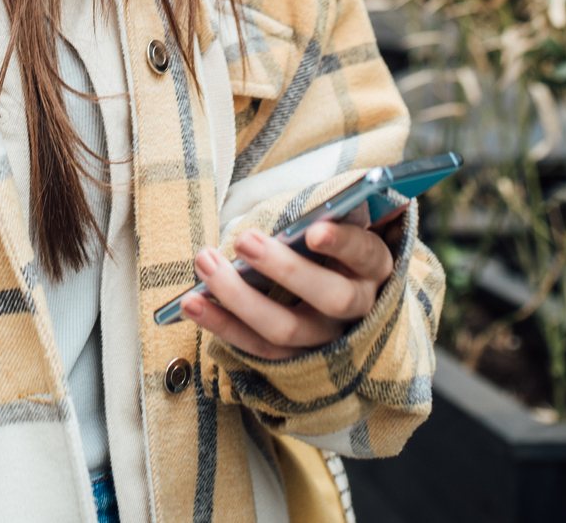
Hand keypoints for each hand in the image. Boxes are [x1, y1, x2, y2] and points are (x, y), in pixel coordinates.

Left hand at [181, 218, 395, 360]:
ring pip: (286, 330)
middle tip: (245, 240)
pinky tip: (192, 303)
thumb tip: (303, 205)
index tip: (313, 230)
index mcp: (374, 266)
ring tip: (205, 263)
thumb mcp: (338, 224)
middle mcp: (357, 308)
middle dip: (284, 269)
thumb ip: (325, 213)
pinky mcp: (296, 359)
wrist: (345, 294)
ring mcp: (327, 339)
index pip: (364, 253)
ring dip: (239, 298)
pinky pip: (258, 349)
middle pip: (329, 297)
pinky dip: (223, 326)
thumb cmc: (330, 244)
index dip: (342, 243)